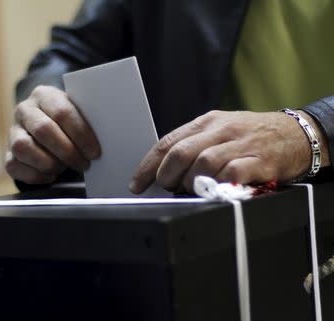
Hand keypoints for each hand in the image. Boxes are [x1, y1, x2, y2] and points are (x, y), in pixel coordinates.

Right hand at [5, 85, 100, 183]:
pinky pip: (15, 167)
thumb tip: (109, 137)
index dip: (80, 134)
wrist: (44, 128)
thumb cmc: (68, 123)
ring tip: (65, 167)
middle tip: (84, 163)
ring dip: (49, 162)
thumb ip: (87, 120)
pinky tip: (51, 174)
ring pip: (23, 148)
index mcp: (44, 95)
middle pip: (44, 130)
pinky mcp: (7, 155)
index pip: (62, 112)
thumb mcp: (78, 113)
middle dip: (68, 151)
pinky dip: (36, 175)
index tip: (95, 152)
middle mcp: (24, 110)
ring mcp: (12, 132)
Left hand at [130, 110, 327, 193]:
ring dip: (192, 183)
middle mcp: (221, 130)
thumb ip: (194, 146)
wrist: (295, 133)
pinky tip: (217, 189)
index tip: (137, 184)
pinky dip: (219, 184)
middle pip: (181, 152)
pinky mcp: (259, 160)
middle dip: (167, 175)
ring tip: (195, 189)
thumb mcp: (220, 131)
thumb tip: (165, 171)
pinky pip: (232, 173)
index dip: (148, 166)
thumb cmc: (251, 135)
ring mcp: (240, 144)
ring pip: (203, 163)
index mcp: (207, 122)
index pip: (168, 143)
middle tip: (168, 188)